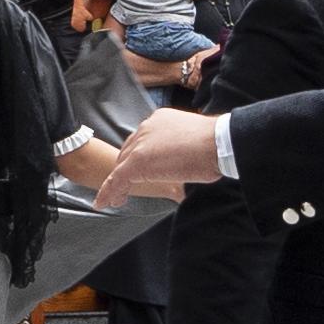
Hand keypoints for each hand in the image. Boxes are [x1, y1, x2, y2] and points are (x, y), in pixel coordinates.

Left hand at [90, 112, 224, 204]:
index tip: (141, 171)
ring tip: (115, 200)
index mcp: (160, 120)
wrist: (219, 143)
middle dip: (124, 171)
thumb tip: (188, 165)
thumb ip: (183, 149)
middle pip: (128, 153)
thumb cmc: (216, 144)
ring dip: (117, 184)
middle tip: (124, 188)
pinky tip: (104, 203)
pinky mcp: (138, 162)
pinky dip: (109, 191)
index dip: (138, 158)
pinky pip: (117, 179)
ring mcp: (142, 145)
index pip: (142, 141)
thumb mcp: (196, 142)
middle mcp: (147, 128)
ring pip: (122, 166)